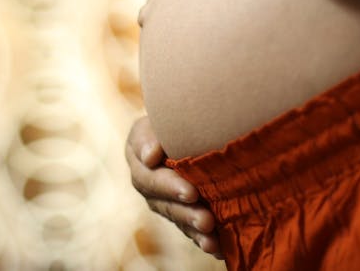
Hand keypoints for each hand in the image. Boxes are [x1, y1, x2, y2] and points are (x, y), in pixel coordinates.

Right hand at [125, 115, 221, 257]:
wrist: (191, 119)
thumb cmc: (176, 111)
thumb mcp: (161, 114)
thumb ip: (150, 135)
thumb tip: (150, 157)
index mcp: (138, 159)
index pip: (149, 177)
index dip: (168, 187)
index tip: (191, 191)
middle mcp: (149, 184)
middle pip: (164, 204)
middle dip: (186, 213)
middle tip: (207, 219)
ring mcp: (166, 201)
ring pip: (179, 219)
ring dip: (195, 230)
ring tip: (213, 237)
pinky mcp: (184, 212)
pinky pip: (192, 230)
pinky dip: (205, 240)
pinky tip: (220, 248)